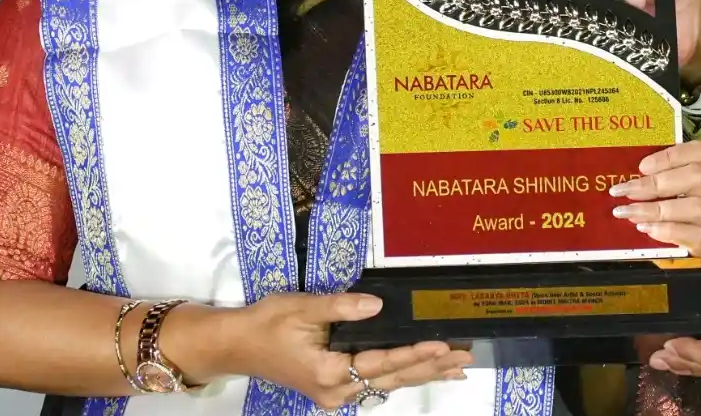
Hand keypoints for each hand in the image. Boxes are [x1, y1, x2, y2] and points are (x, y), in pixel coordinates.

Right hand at [178, 291, 470, 406]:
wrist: (235, 346)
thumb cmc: (266, 322)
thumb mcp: (302, 308)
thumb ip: (342, 307)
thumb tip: (377, 304)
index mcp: (328, 371)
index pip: (381, 362)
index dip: (414, 354)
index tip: (442, 346)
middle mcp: (335, 391)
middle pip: (392, 379)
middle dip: (430, 368)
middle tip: (465, 357)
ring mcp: (334, 395)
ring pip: (386, 384)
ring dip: (422, 374)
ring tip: (456, 368)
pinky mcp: (332, 390)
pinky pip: (375, 383)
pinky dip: (401, 376)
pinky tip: (421, 372)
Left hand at [610, 139, 700, 261]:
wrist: (670, 257)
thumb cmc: (658, 220)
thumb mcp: (650, 196)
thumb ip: (643, 182)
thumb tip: (619, 175)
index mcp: (694, 175)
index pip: (698, 153)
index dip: (672, 155)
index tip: (643, 166)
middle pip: (696, 177)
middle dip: (655, 184)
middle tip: (626, 191)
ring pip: (695, 206)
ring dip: (657, 209)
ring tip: (630, 213)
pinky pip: (695, 234)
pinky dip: (669, 231)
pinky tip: (647, 229)